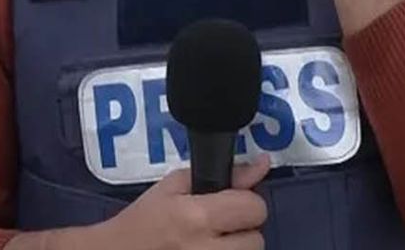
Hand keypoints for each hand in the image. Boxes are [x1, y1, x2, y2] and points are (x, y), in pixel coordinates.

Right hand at [93, 155, 271, 249]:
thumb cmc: (142, 220)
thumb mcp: (173, 187)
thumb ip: (222, 175)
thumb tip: (262, 164)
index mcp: (198, 217)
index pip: (255, 208)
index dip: (245, 203)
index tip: (229, 205)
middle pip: (256, 240)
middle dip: (241, 231)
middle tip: (216, 228)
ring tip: (209, 244)